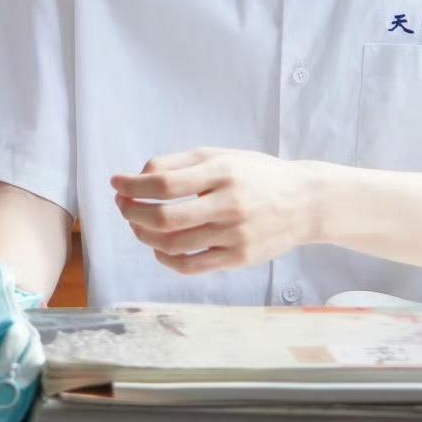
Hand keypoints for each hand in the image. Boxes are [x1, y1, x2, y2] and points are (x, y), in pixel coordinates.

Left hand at [111, 148, 314, 275]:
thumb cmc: (256, 175)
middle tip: (122, 206)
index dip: (132, 184)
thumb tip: (139, 176)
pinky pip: (191, 266)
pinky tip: (159, 248)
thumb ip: (180, 163)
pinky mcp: (239, 259)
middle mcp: (229, 204)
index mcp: (222, 171)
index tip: (116, 183)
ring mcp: (235, 235)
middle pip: (164, 218)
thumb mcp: (222, 156)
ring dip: (144, 236)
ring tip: (137, 226)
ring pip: (173, 245)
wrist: (305, 202)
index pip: (164, 182)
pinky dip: (166, 258)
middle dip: (132, 213)